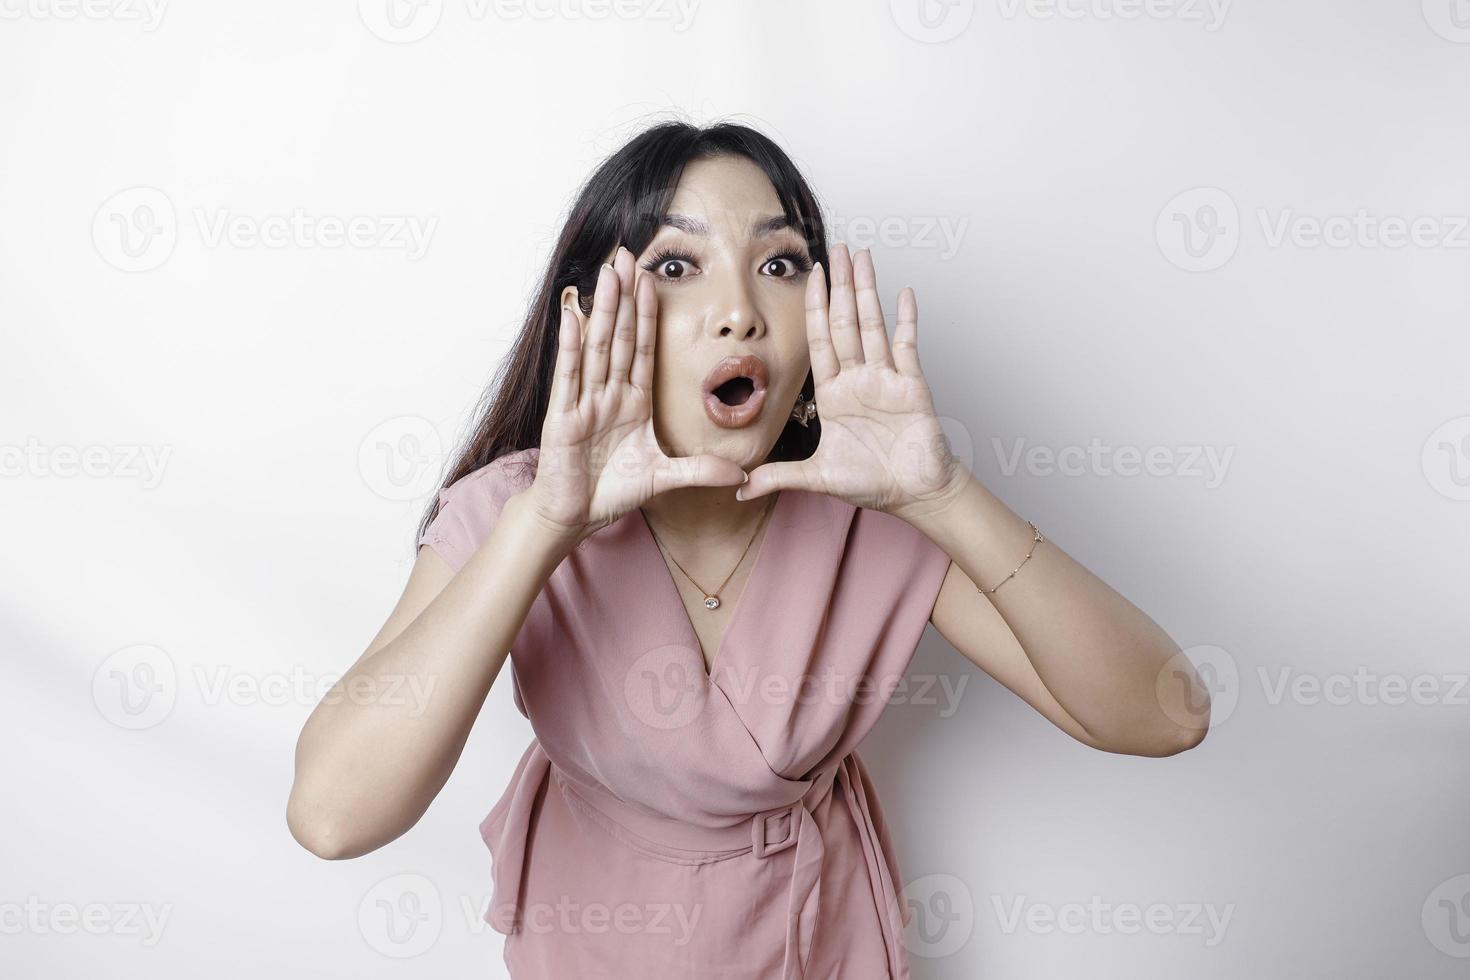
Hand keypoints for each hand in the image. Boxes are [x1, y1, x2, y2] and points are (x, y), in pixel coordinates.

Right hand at [525, 245, 746, 541]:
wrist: (574, 516)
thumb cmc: (610, 492)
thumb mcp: (664, 478)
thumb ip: (699, 471)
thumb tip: (740, 474)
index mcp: (632, 402)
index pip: (643, 348)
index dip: (647, 314)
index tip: (653, 279)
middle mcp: (608, 394)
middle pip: (619, 335)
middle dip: (624, 296)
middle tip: (627, 255)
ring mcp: (584, 401)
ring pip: (597, 346)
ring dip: (603, 308)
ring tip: (607, 271)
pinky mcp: (563, 416)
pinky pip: (569, 374)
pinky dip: (571, 345)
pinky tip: (574, 314)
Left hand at [741, 243, 965, 520]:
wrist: (913, 494)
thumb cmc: (873, 482)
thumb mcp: (816, 477)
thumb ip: (778, 477)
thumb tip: (738, 487)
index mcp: (835, 394)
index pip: (820, 340)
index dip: (815, 307)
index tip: (811, 276)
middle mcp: (859, 379)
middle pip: (845, 322)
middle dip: (840, 285)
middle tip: (837, 248)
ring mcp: (886, 379)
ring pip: (873, 325)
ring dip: (867, 290)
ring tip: (862, 257)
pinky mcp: (912, 386)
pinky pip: (907, 346)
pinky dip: (906, 320)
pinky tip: (903, 294)